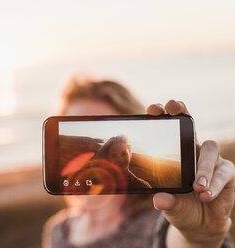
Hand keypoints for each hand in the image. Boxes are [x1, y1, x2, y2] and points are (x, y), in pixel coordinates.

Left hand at [147, 100, 234, 247]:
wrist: (199, 225)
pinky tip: (205, 195)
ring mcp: (212, 160)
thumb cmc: (180, 207)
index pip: (171, 129)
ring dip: (202, 166)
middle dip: (182, 113)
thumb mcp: (169, 204)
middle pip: (191, 125)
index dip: (164, 114)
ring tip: (196, 186)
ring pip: (209, 148)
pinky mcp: (227, 173)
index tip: (153, 108)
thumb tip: (159, 199)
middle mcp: (194, 151)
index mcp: (176, 153)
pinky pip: (224, 172)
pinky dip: (214, 184)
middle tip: (172, 107)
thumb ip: (165, 200)